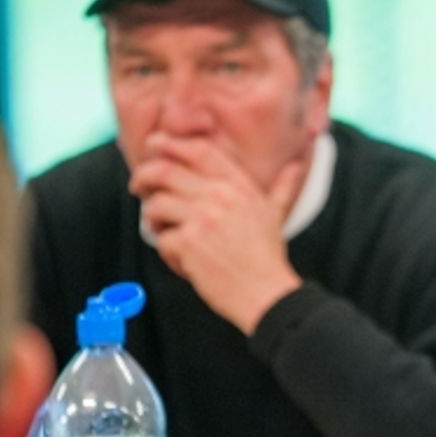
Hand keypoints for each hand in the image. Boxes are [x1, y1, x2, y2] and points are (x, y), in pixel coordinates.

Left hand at [129, 134, 305, 331]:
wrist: (266, 293)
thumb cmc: (267, 257)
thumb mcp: (275, 214)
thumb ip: (282, 187)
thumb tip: (298, 166)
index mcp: (239, 186)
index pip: (199, 150)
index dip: (171, 143)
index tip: (155, 147)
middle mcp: (221, 197)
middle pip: (166, 171)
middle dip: (143, 176)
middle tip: (137, 186)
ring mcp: (204, 219)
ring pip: (156, 205)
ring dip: (152, 219)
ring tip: (161, 230)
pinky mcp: (189, 244)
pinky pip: (161, 239)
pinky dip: (166, 252)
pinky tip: (182, 261)